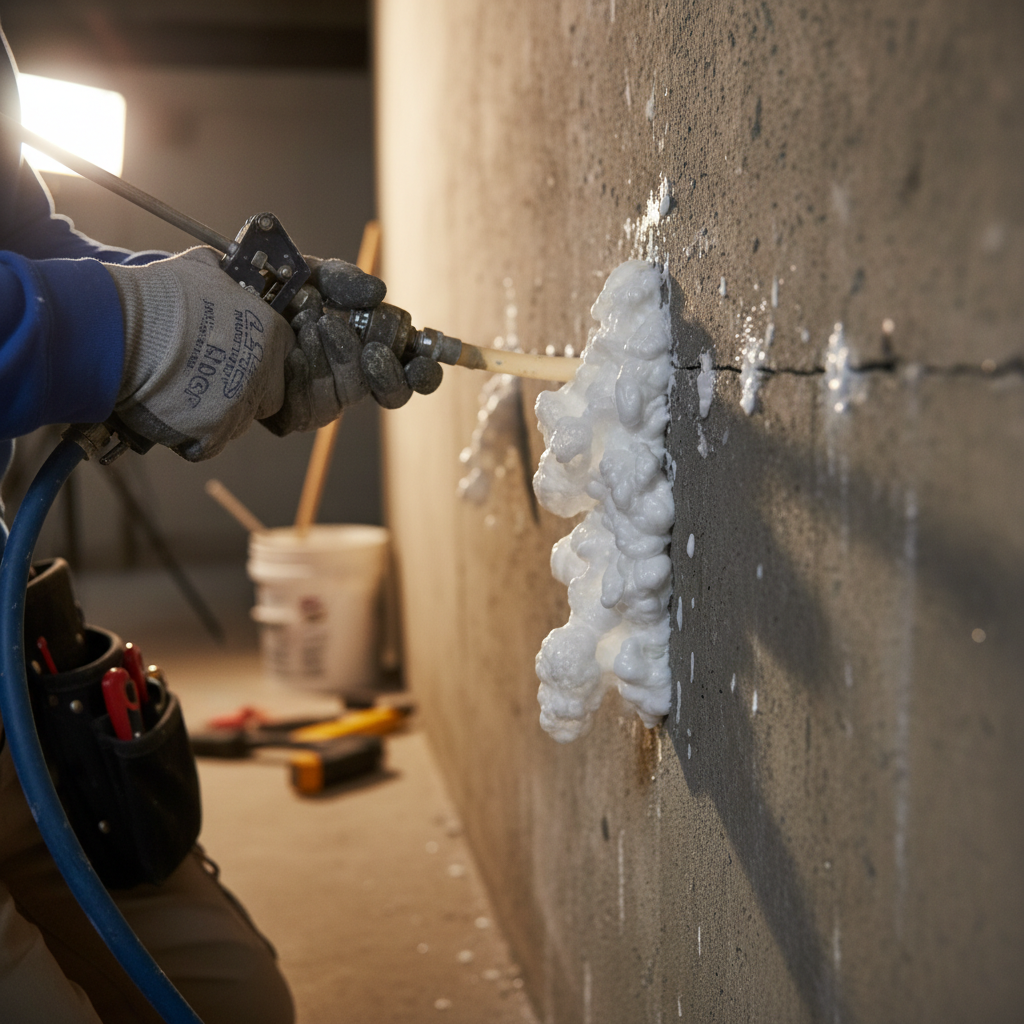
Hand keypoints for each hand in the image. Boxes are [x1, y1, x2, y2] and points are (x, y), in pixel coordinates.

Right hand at [107, 247, 294, 460]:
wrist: (123, 329)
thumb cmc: (159, 296)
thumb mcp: (202, 269)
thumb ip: (223, 277)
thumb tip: (222, 271)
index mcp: (271, 334)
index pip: (283, 355)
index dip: (261, 358)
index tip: (238, 358)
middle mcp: (265, 374)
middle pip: (267, 395)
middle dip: (244, 391)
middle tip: (210, 380)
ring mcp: (241, 407)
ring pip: (238, 421)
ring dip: (217, 413)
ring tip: (182, 393)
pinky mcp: (214, 434)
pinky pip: (209, 444)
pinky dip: (192, 436)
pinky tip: (173, 415)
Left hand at [261, 258, 442, 435]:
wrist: (218, 308)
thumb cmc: (268, 293)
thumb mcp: (311, 276)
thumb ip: (345, 281)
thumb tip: (377, 293)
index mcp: (369, 350)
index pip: (410, 374)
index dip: (424, 373)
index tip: (423, 361)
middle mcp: (353, 379)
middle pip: (392, 395)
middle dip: (386, 371)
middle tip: (372, 347)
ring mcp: (325, 400)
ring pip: (352, 393)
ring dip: (339, 354)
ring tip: (315, 321)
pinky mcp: (294, 416)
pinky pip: (315, 401)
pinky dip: (310, 365)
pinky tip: (295, 343)